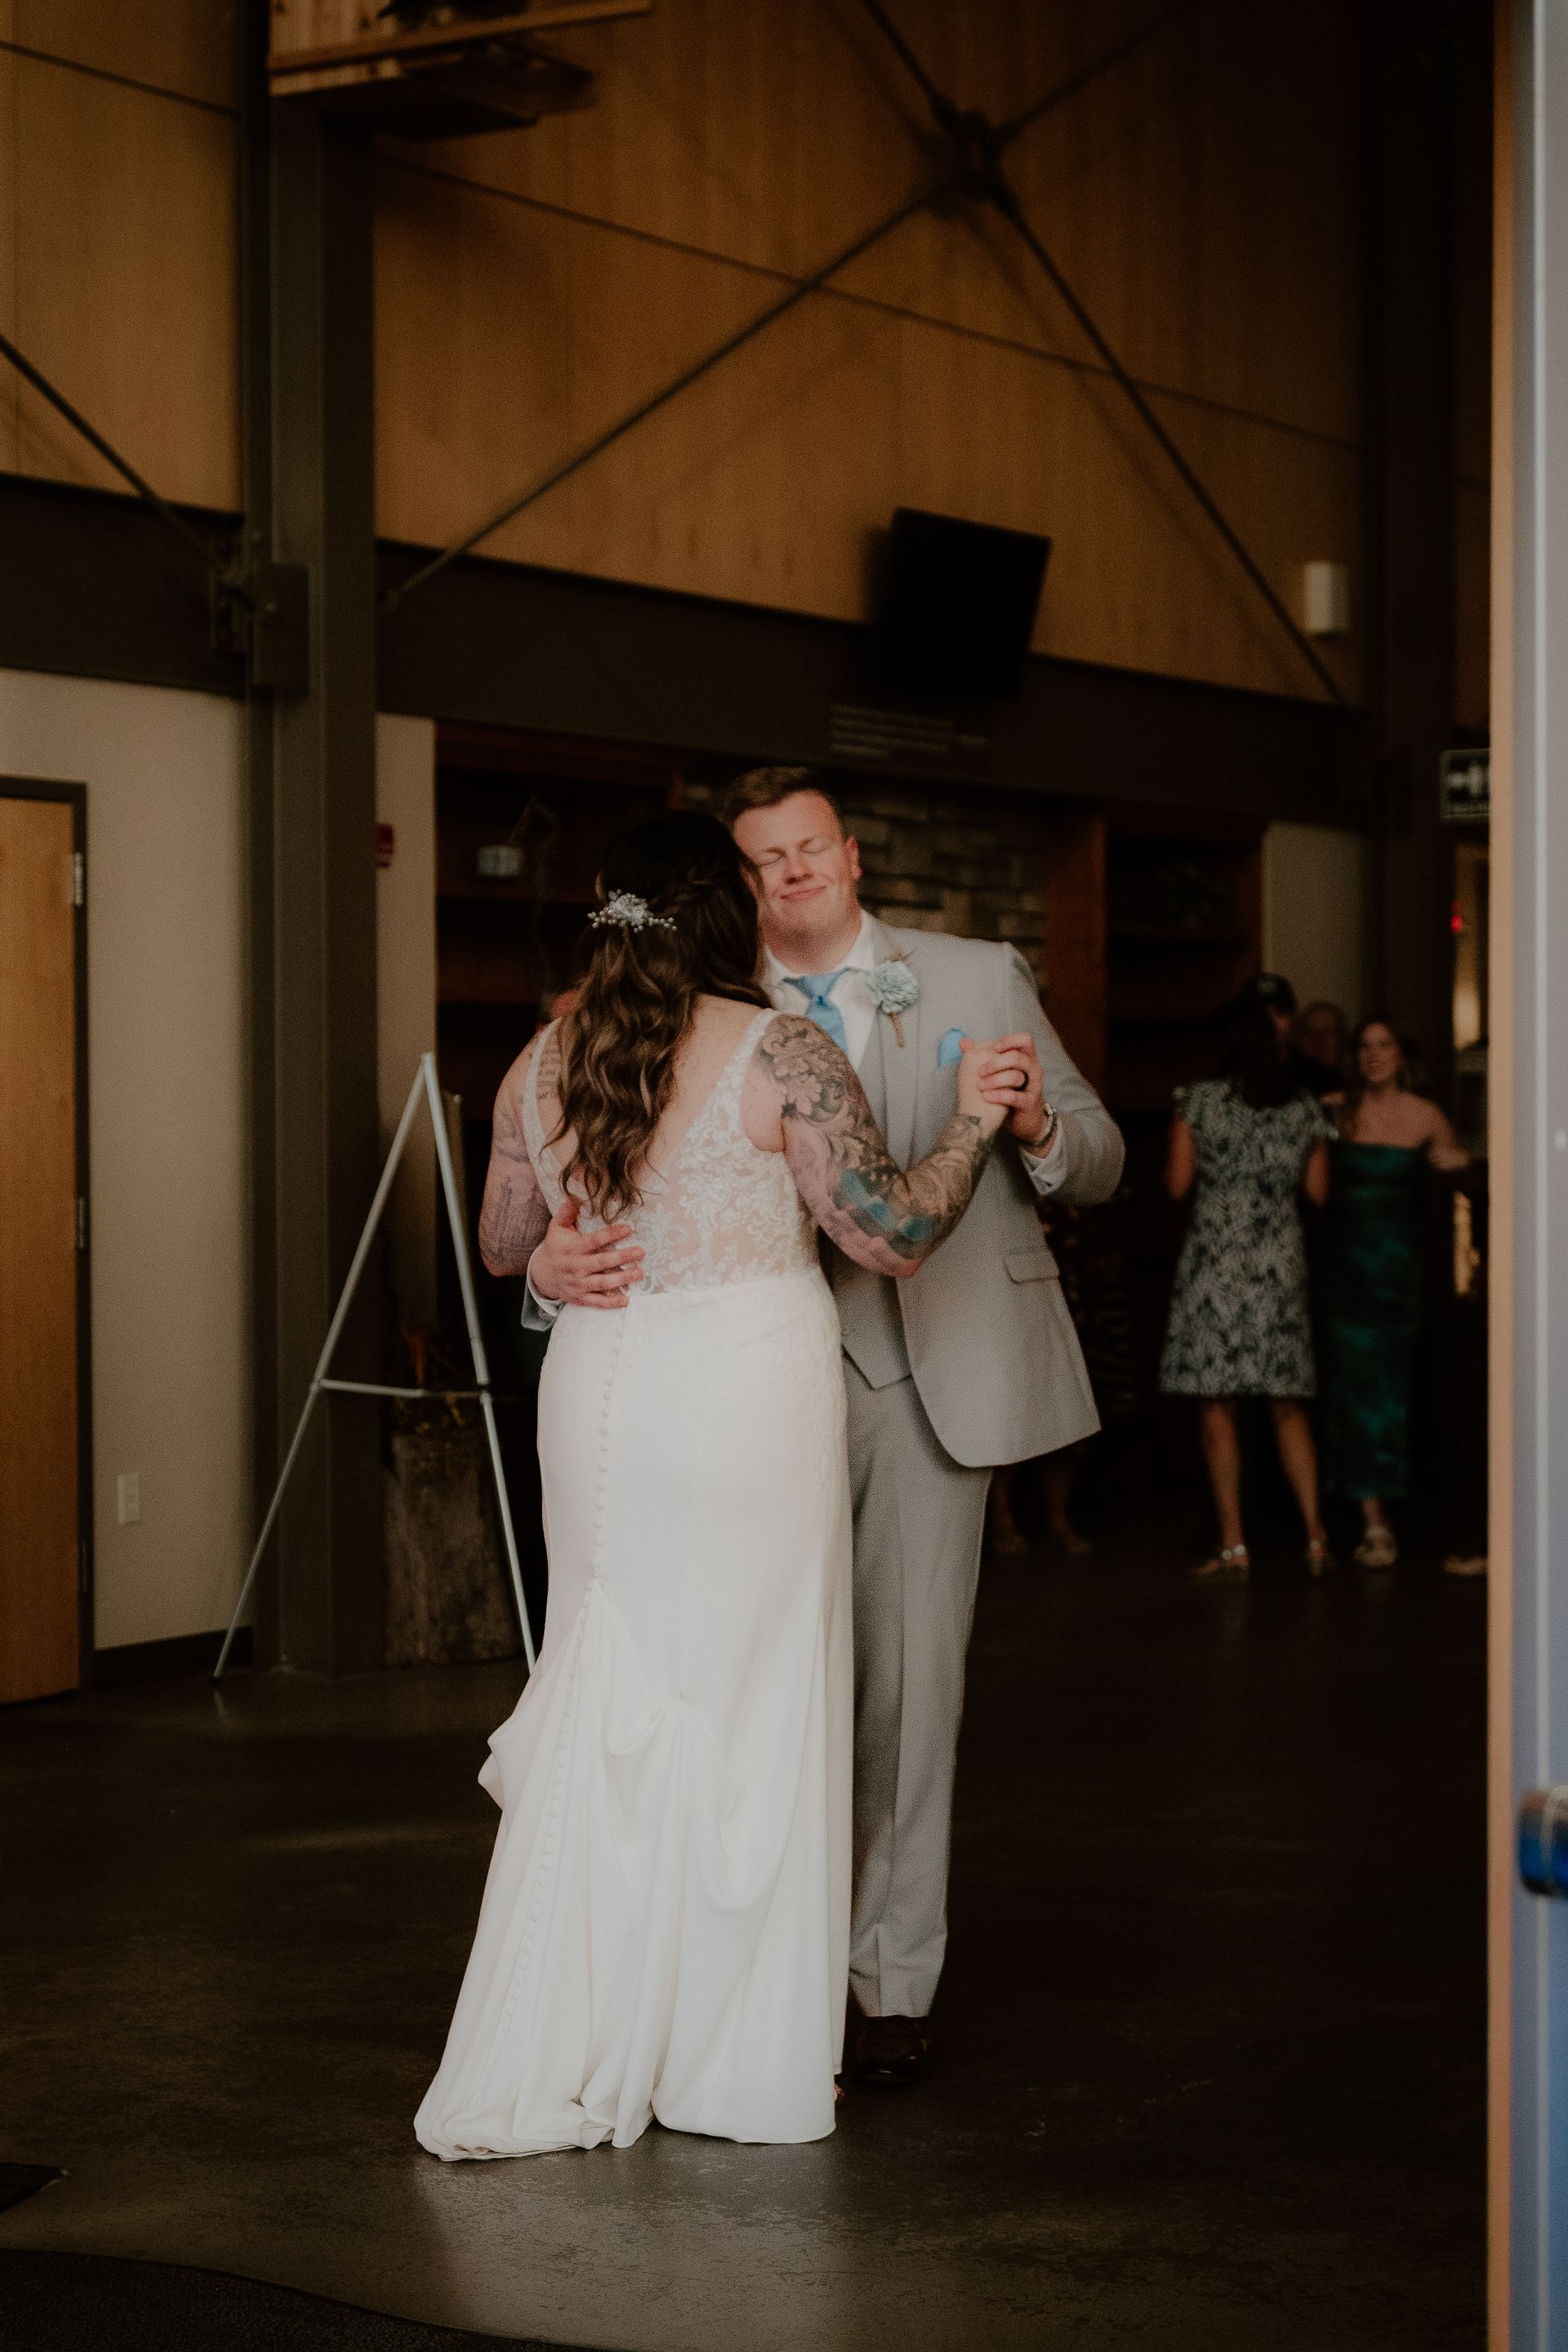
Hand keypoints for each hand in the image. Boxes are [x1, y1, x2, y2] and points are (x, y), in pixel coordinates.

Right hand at [528, 1194, 643, 1308]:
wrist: (542, 1274)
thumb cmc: (555, 1247)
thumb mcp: (556, 1227)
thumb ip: (567, 1212)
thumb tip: (577, 1194)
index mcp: (571, 1249)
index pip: (593, 1241)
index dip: (611, 1234)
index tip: (628, 1228)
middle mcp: (575, 1267)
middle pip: (601, 1263)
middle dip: (622, 1257)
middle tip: (640, 1252)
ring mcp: (577, 1284)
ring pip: (602, 1283)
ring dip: (622, 1279)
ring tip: (639, 1272)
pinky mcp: (580, 1298)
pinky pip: (596, 1302)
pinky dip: (611, 1303)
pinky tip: (626, 1300)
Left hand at [965, 1032, 1049, 1145]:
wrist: (1023, 1118)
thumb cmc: (1009, 1090)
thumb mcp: (998, 1071)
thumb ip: (983, 1055)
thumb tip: (963, 1042)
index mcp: (1027, 1057)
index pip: (1024, 1040)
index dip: (1008, 1041)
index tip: (992, 1048)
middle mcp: (1034, 1069)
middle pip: (1018, 1056)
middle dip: (995, 1062)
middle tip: (979, 1071)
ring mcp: (1034, 1085)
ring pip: (1017, 1076)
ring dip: (995, 1079)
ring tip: (979, 1085)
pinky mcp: (1030, 1102)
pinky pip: (1015, 1096)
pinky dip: (998, 1095)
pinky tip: (986, 1096)